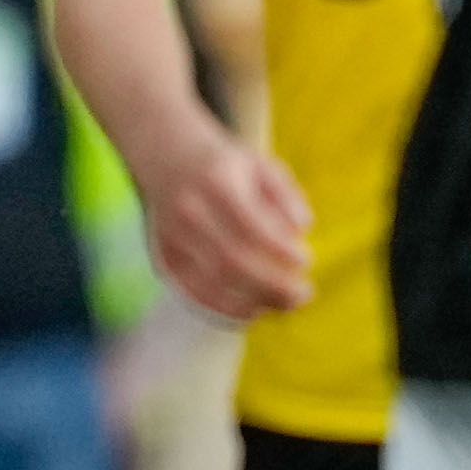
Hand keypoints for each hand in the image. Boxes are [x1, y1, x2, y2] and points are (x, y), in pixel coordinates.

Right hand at [140, 127, 314, 321]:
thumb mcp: (263, 166)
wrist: (170, 160)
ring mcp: (173, 238)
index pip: (250, 226)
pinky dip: (226, 308)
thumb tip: (302, 229)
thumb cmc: (229, 167)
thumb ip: (286, 196)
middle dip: (272, 284)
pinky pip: (195, 293)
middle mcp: (189, 211)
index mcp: (216, 182)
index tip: (305, 259)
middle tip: (304, 294)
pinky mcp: (165, 259)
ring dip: (255, 300)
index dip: (280, 251)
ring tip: (286, 304)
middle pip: (231, 261)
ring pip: (214, 282)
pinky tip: (254, 309)